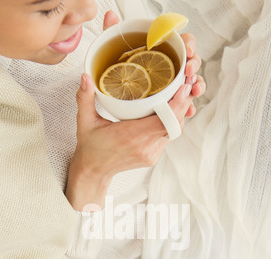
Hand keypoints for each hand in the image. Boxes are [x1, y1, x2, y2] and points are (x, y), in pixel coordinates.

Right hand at [65, 12, 202, 210]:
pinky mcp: (154, 156)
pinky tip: (171, 108)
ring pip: (175, 130)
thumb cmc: (90, 146)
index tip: (183, 86)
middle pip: (175, 124)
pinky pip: (168, 136)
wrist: (94, 171)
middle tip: (186, 81)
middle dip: (183, 103)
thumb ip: (85, 98)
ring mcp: (151, 153)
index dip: (177, 104)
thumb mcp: (85, 122)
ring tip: (181, 91)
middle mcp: (145, 147)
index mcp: (131, 137)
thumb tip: (85, 75)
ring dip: (179, 112)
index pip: (164, 121)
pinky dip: (172, 122)